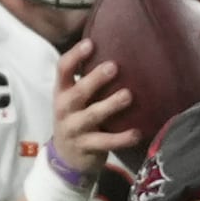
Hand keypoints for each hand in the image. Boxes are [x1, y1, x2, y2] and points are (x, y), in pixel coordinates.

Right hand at [53, 39, 136, 174]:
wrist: (66, 156)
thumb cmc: (77, 117)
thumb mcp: (74, 98)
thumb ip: (87, 79)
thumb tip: (115, 47)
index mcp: (62, 92)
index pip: (63, 70)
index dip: (75, 56)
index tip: (90, 43)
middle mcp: (65, 109)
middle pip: (78, 92)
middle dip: (95, 79)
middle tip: (113, 66)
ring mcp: (74, 129)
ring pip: (92, 116)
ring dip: (110, 105)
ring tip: (128, 95)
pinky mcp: (86, 147)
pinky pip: (105, 142)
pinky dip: (122, 138)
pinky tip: (137, 133)